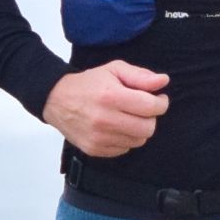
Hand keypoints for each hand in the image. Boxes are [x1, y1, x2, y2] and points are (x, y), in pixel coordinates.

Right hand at [42, 60, 169, 156]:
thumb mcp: (114, 70)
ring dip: (139, 129)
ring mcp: (99, 137)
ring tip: (128, 117)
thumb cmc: (89, 83)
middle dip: (151, 118)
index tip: (158, 99)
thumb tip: (163, 81)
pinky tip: (117, 127)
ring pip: (138, 141)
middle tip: (143, 109)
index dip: (161, 103)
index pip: (151, 107)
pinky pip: (124, 149)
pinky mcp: (94, 149)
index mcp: (111, 96)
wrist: (56, 99)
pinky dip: (126, 139)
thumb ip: (140, 75)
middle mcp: (105, 119)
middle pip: (148, 128)